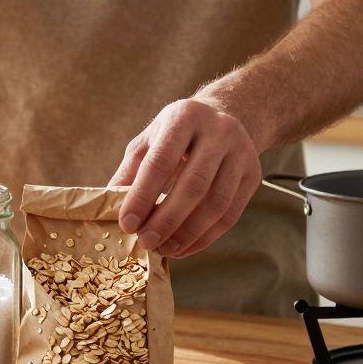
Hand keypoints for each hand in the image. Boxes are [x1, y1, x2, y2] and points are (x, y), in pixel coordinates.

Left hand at [109, 99, 262, 257]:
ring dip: (188, 233)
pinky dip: (206, 236)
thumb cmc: (176, 134)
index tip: (127, 224)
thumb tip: (109, 205)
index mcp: (183, 117)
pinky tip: (185, 247)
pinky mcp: (253, 174)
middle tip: (146, 242)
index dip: (142, 196)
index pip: (160, 162)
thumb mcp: (149, 140)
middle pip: (193, 184)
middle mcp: (218, 131)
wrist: (226, 115)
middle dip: (167, 219)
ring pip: (216, 202)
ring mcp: (241, 152)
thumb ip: (130, 170)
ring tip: (165, 249)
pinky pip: (231, 214)